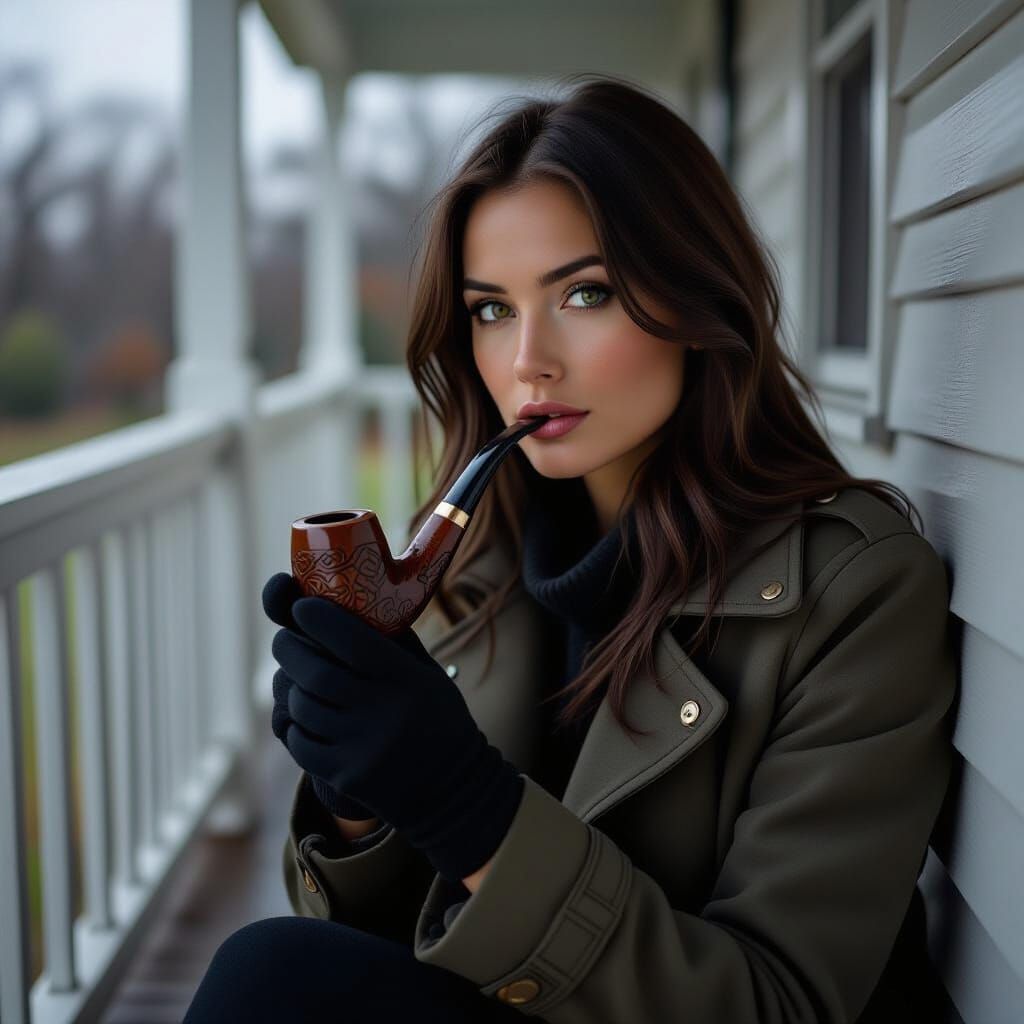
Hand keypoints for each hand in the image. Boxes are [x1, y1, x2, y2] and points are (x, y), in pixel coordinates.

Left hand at [270, 594, 524, 882]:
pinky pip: (300, 742)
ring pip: (302, 707)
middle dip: (290, 650)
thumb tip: (350, 601)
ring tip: (294, 679)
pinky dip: (294, 724)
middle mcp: (383, 712)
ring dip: (289, 688)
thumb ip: (392, 642)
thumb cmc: (437, 718)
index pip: (351, 641)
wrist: (453, 787)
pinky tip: (303, 716)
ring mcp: (363, 747)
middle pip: (316, 674)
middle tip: (283, 640)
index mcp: (405, 679)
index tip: (301, 608)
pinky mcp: (346, 776)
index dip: (319, 620)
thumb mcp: (427, 674)